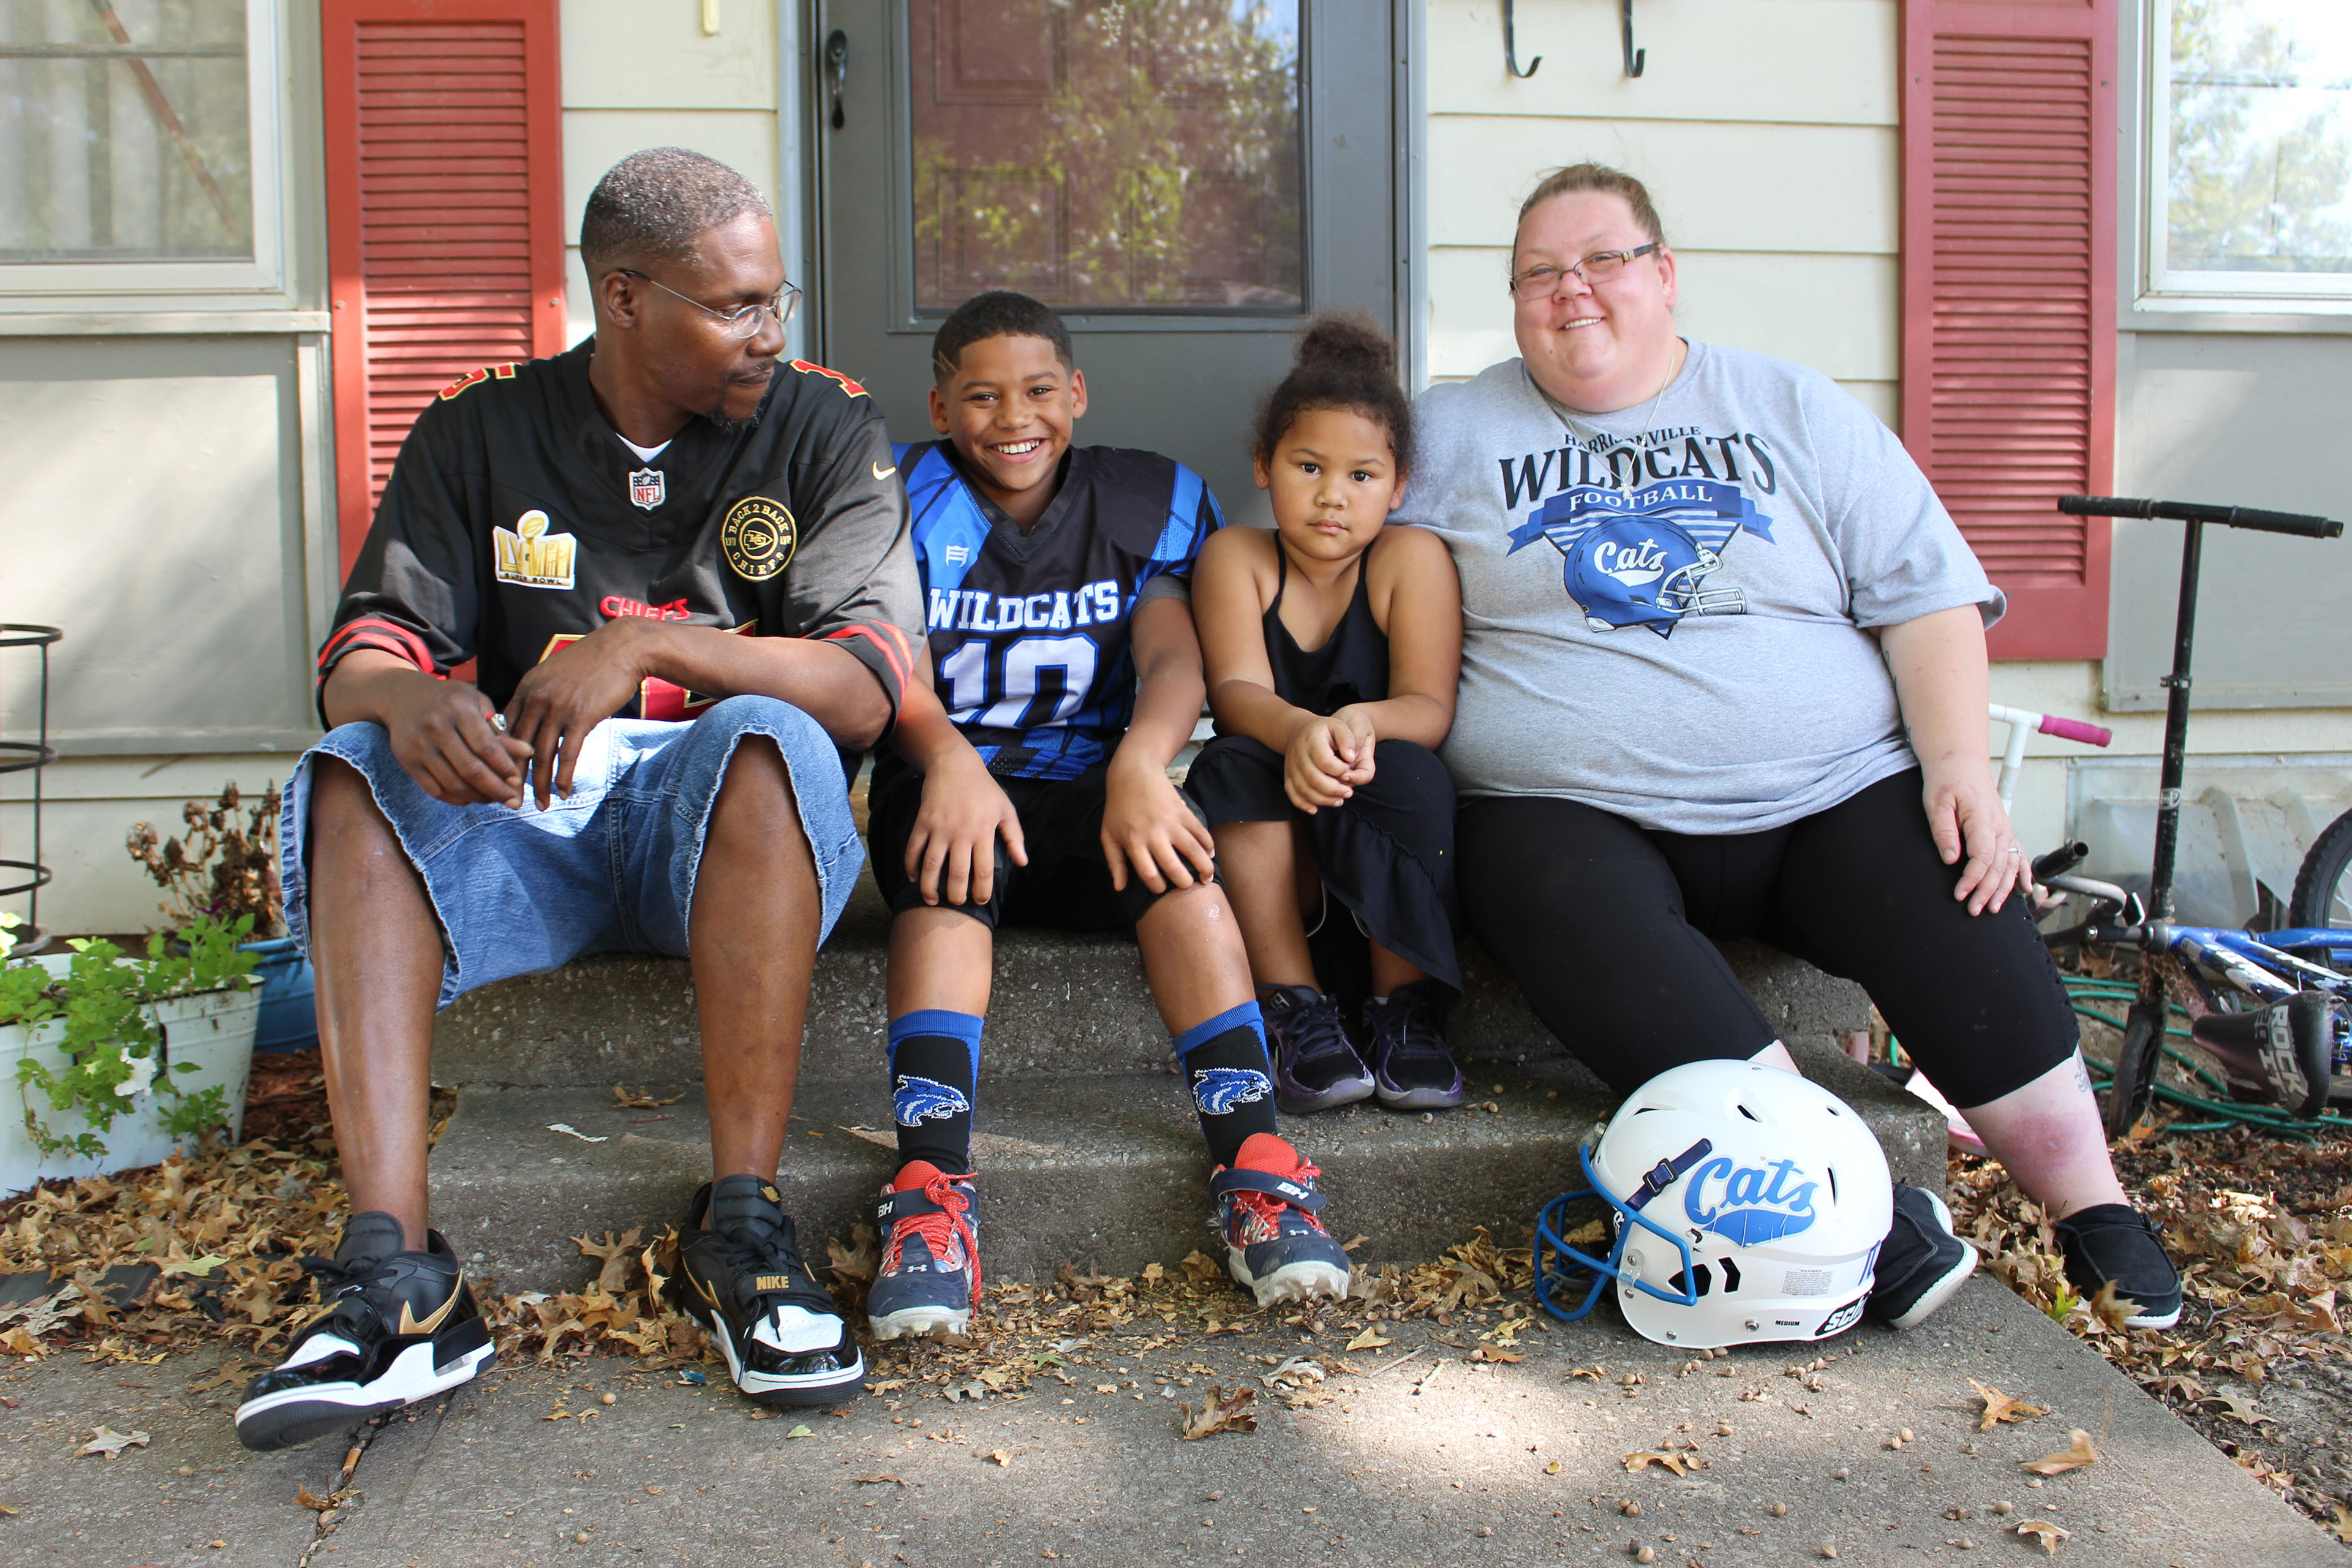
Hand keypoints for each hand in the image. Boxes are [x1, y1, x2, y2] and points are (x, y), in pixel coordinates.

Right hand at [380, 673, 529, 807]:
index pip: (486, 747)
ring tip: (494, 799)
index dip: (504, 767)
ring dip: (478, 797)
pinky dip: (456, 799)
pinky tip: (471, 798)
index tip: (518, 780)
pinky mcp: (407, 761)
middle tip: (513, 801)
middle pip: (471, 770)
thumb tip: (528, 752)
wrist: (404, 697)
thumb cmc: (450, 700)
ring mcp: (418, 746)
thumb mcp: (477, 703)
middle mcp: (435, 727)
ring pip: (453, 784)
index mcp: (458, 709)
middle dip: (496, 789)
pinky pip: (435, 790)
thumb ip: (500, 729)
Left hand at [504, 619, 658, 809]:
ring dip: (540, 784)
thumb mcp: (555, 673)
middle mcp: (537, 698)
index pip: (505, 729)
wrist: (623, 649)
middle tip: (513, 801)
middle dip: (515, 778)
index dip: (502, 757)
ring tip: (541, 805)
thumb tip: (534, 722)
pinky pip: (568, 754)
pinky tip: (563, 792)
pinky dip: (564, 777)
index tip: (503, 777)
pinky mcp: (581, 717)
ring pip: (541, 755)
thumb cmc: (592, 662)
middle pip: (518, 747)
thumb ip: (539, 696)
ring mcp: (558, 707)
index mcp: (527, 688)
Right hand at [905, 749, 1026, 905]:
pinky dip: (911, 866)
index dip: (982, 890)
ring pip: (932, 865)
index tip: (980, 901)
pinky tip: (913, 878)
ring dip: (930, 887)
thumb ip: (1014, 837)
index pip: (984, 869)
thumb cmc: (983, 788)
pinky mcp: (922, 822)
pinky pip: (913, 849)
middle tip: (957, 903)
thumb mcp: (1005, 808)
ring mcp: (939, 828)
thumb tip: (1022, 863)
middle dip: (957, 895)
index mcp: (983, 831)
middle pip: (957, 873)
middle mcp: (961, 832)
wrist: (954, 764)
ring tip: (931, 900)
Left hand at [1102, 756, 1218, 894]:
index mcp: (1134, 842)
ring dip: (1204, 867)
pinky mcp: (1184, 811)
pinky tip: (1210, 854)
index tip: (1162, 888)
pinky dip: (1209, 844)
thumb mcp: (1109, 835)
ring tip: (1207, 878)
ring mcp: (1171, 822)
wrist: (1133, 773)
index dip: (1158, 887)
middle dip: (1184, 882)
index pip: (1149, 874)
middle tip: (1188, 885)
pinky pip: (1201, 831)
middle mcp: (1154, 835)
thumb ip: (1115, 863)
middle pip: (1173, 867)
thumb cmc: (1118, 807)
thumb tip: (1120, 888)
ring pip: (1193, 850)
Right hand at [1282, 708, 1376, 814]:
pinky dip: (1302, 804)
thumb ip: (1347, 739)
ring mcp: (1291, 766)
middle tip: (1349, 793)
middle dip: (1334, 790)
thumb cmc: (1324, 729)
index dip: (1340, 770)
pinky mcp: (1288, 775)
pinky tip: (1315, 809)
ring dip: (1322, 799)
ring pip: (1304, 789)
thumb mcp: (1338, 726)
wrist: (1299, 730)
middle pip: (1314, 778)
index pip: (1325, 761)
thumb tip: (1351, 758)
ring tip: (1339, 801)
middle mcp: (1298, 754)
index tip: (1349, 769)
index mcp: (1312, 740)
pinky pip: (1292, 793)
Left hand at [1921, 760, 2031, 914]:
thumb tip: (1950, 858)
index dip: (1973, 879)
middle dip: (1987, 891)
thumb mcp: (1936, 802)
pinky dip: (2024, 872)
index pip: (1983, 857)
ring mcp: (2005, 828)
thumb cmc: (1947, 780)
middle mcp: (1999, 825)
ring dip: (2004, 888)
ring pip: (2010, 864)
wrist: (1960, 763)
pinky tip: (2026, 888)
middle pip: (1998, 866)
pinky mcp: (2004, 830)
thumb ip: (1944, 831)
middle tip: (1973, 909)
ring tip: (1993, 908)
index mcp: (1983, 819)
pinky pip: (2019, 853)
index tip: (1960, 894)